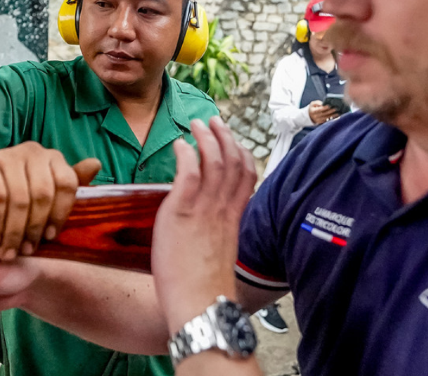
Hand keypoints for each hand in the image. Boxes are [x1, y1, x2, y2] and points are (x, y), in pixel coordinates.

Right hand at [0, 142, 100, 259]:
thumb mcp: (43, 193)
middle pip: (43, 194)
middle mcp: (32, 151)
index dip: (60, 214)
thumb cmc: (12, 195)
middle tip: (26, 250)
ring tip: (8, 251)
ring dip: (14, 231)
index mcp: (52, 158)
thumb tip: (95, 164)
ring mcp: (6, 155)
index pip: (67, 183)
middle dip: (34, 228)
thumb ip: (67, 185)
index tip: (50, 237)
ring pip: (20, 198)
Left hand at [151, 117, 257, 332]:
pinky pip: (189, 173)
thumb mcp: (217, 258)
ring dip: (206, 138)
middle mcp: (223, 210)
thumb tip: (202, 235)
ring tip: (196, 124)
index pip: (247, 177)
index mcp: (234, 220)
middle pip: (233, 161)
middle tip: (214, 121)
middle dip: (225, 136)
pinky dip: (187, 154)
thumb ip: (214, 238)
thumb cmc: (204, 292)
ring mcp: (204, 210)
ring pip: (214, 161)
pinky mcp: (182, 213)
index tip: (233, 142)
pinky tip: (180, 145)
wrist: (199, 306)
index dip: (242, 154)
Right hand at [308, 100, 337, 123]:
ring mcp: (318, 120)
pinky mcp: (321, 122)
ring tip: (338, 113)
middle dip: (330, 111)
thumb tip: (324, 103)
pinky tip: (336, 116)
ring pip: (326, 118)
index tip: (329, 105)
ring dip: (332, 115)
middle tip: (336, 108)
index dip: (324, 108)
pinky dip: (332, 118)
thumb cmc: (312, 108)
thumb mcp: (313, 104)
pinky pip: (327, 120)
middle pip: (324, 114)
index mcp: (313, 111)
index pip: (319, 110)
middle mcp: (315, 116)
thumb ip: (318, 103)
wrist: (309, 115)